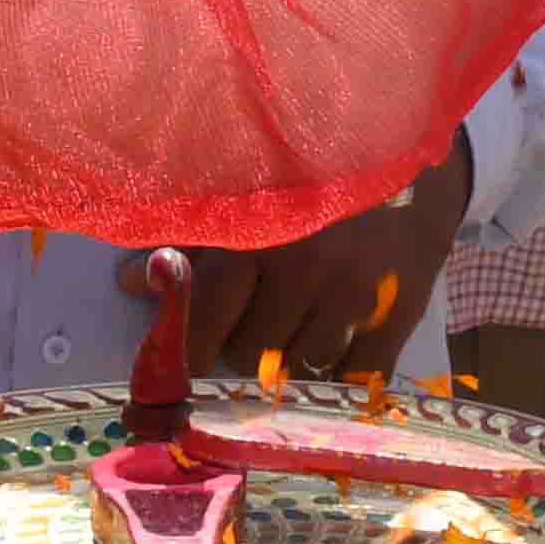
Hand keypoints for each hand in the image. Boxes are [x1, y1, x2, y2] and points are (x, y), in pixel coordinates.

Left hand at [129, 147, 474, 387]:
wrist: (410, 164)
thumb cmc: (314, 180)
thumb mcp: (248, 198)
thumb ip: (190, 241)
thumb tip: (134, 283)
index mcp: (260, 235)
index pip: (206, 319)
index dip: (189, 346)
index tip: (187, 352)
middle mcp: (308, 271)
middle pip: (248, 354)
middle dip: (239, 348)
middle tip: (247, 326)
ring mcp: (357, 299)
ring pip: (297, 369)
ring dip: (287, 359)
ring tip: (292, 330)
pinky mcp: (399, 319)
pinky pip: (352, 379)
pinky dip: (335, 373)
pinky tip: (332, 346)